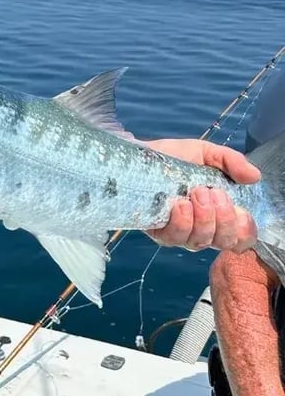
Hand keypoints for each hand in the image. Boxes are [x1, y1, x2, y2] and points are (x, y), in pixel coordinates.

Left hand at [143, 138, 258, 252]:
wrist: (140, 155)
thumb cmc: (175, 158)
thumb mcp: (206, 153)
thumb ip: (231, 161)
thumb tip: (254, 176)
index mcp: (219, 214)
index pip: (241, 238)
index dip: (244, 229)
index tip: (240, 210)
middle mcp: (202, 229)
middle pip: (224, 241)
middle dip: (224, 218)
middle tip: (212, 192)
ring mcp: (180, 233)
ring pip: (200, 242)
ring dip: (203, 218)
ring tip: (196, 193)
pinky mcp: (158, 232)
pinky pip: (174, 238)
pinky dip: (182, 222)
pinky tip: (180, 204)